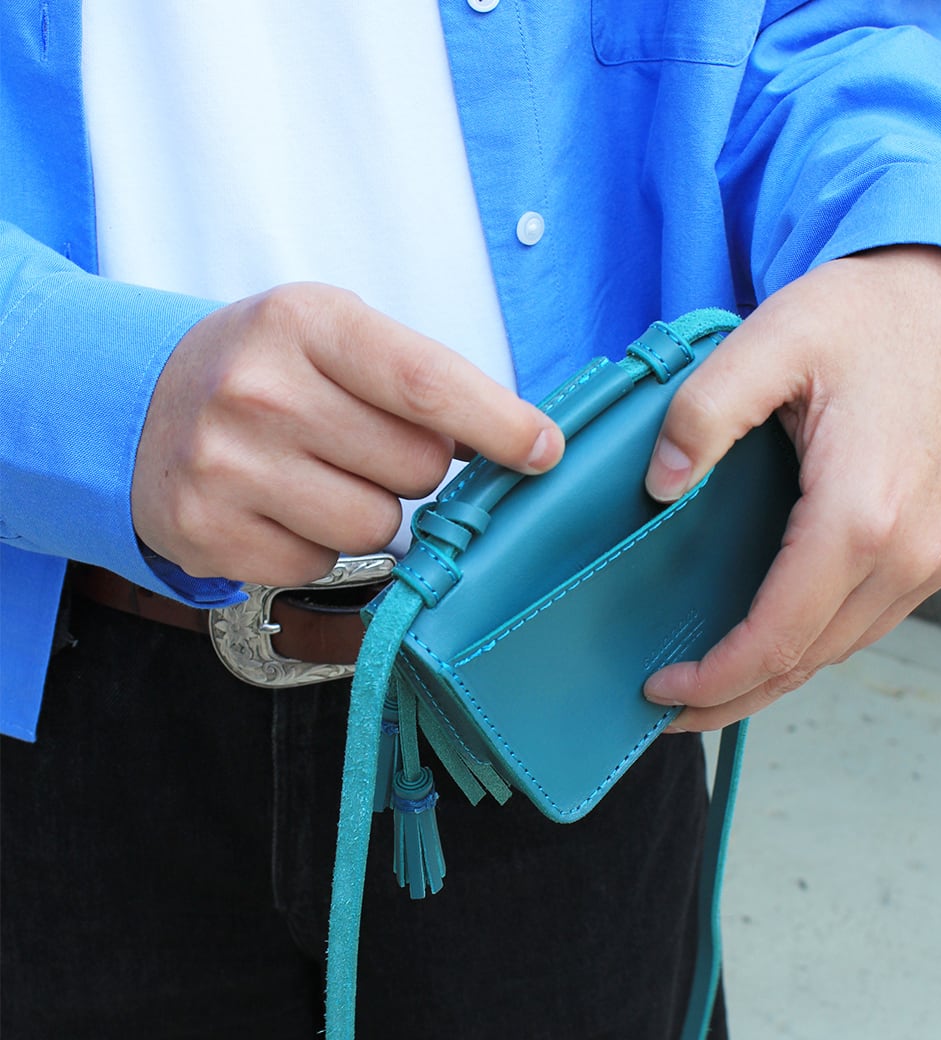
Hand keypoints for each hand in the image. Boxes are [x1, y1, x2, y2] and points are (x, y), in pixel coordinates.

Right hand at [131, 283, 562, 585]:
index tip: (544, 450)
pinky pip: (319, 567)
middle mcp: (258, 391)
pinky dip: (317, 546)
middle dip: (416, 467)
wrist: (145, 401)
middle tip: (369, 444)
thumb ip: (418, 379)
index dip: (498, 423)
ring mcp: (224, 465)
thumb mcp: (334, 336)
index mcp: (306, 324)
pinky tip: (282, 507)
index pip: (424, 382)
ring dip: (370, 511)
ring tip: (321, 474)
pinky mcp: (204, 530)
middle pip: (414, 468)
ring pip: (374, 528)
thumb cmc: (268, 367)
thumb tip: (518, 443)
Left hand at [643, 246, 940, 729]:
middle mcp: (913, 550)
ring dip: (775, 675)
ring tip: (712, 683)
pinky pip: (869, 618)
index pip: (778, 635)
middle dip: (735, 695)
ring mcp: (937, 553)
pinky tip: (771, 635)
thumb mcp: (770, 341)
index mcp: (863, 512)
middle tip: (670, 709)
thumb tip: (661, 486)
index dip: (715, 678)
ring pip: (842, 647)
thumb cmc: (867, 315)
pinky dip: (813, 640)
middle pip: (810, 659)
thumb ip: (705, 413)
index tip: (660, 690)